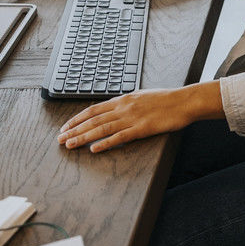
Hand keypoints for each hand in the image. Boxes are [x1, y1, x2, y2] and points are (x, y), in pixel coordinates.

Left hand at [57, 83, 221, 152]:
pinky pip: (120, 137)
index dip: (77, 118)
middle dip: (74, 129)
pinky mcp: (142, 128)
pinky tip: (94, 149)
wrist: (184, 101)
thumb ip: (127, 103)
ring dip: (83, 137)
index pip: (94, 109)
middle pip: (93, 119)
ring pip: (102, 128)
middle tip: (60, 139)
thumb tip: (114, 109)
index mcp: (123, 98)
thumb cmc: (166, 99)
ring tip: (70, 144)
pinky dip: (105, 143)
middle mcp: (124, 107)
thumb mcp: (142, 96)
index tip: (65, 126)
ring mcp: (132, 118)